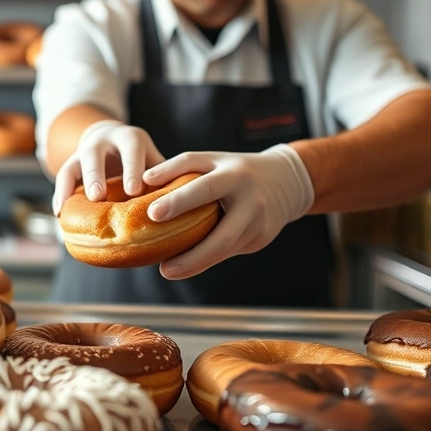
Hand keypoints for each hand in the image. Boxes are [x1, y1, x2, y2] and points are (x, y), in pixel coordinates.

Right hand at [52, 120, 164, 215]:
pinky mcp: (71, 165)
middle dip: (95, 175)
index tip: (134, 190)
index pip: (131, 150)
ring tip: (67, 208)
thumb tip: (178, 206)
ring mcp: (82, 152)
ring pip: (71, 166)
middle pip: (94, 154)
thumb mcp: (153, 158)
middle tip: (97, 196)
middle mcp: (102, 142)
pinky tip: (59, 212)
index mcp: (130, 138)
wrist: (112, 138)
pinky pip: (61, 178)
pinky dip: (60, 195)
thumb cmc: (142, 158)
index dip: (132, 169)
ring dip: (69, 186)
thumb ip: (164, 177)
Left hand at [142, 144, 314, 279]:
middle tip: (162, 268)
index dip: (179, 201)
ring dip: (195, 265)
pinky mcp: (261, 240)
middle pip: (221, 235)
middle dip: (192, 255)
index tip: (153, 213)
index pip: (204, 188)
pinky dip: (206, 260)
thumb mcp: (211, 159)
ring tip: (166, 271)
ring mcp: (258, 225)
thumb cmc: (234, 168)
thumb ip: (179, 166)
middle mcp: (250, 202)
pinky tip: (186, 266)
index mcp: (234, 176)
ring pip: (224, 251)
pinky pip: (228, 253)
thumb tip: (144, 181)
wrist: (286, 180)